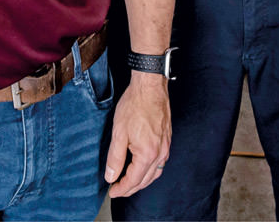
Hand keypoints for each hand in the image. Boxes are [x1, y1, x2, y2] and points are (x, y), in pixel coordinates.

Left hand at [104, 72, 170, 197]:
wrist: (150, 87)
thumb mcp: (119, 133)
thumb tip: (111, 176)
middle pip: (146, 180)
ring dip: (142, 181)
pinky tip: (143, 167)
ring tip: (129, 182)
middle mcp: (160, 153)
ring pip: (155, 173)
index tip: (112, 191)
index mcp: (147, 154)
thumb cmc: (135, 106)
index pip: (133, 180)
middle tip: (118, 189)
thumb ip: (115, 158)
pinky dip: (150, 170)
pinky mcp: (167, 140)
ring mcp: (166, 146)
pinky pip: (160, 163)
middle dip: (131, 188)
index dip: (121, 188)